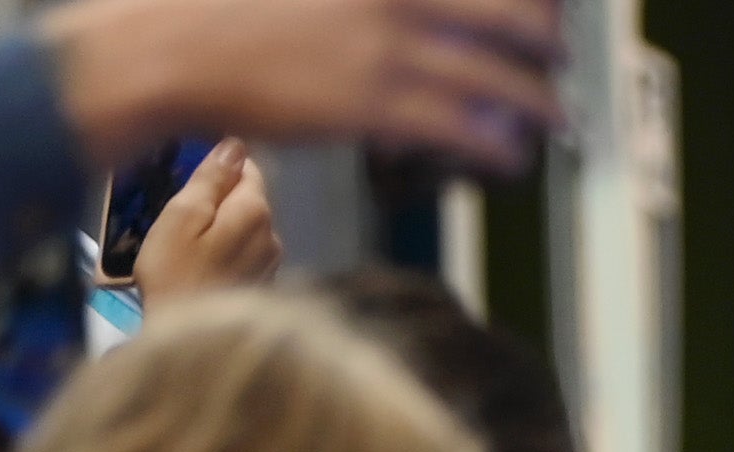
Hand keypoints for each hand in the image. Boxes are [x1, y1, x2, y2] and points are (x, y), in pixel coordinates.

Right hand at [45, 0, 564, 172]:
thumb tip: (399, 10)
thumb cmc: (223, 6)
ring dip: (537, 100)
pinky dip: (495, 144)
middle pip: (508, 13)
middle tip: (562, 54)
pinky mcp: (372, 104)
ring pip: (496, 77)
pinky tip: (509, 154)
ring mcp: (386, 48)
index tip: (544, 8)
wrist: (171, 45)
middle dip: (547, 37)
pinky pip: (459, 128)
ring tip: (555, 115)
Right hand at [132, 136, 277, 302]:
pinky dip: (228, 250)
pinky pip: (246, 253)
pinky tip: (204, 264)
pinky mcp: (263, 286)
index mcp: (255, 210)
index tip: (192, 179)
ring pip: (248, 226)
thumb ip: (211, 178)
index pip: (249, 167)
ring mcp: (272, 264)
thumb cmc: (175, 272)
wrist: (190, 340)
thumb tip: (235, 145)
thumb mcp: (182, 215)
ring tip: (189, 243)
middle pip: (250, 198)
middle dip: (221, 198)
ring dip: (223, 226)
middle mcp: (273, 234)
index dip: (220, 166)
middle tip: (182, 216)